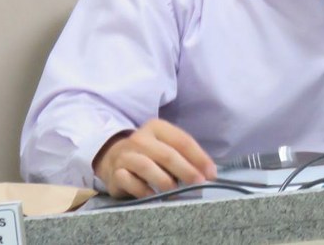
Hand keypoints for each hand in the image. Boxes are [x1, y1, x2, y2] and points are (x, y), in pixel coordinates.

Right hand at [93, 119, 216, 197]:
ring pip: (147, 167)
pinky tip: (154, 197)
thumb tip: (208, 173)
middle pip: (167, 154)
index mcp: (157, 127)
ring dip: (165, 181)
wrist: (112, 157)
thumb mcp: (166, 146)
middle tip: (199, 184)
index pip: (182, 141)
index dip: (199, 158)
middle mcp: (140, 138)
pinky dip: (143, 190)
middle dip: (186, 170)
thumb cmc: (149, 153)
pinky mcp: (115, 173)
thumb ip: (185, 156)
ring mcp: (125, 155)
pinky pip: (130, 182)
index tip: (211, 173)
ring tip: (176, 192)